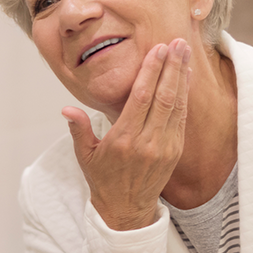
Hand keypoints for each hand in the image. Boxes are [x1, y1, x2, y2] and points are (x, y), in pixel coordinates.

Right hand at [63, 38, 191, 230]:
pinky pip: (181, 118)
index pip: (140, 98)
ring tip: (185, 52)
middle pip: (163, 97)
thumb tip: (67, 110)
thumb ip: (78, 130)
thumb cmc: (103, 179)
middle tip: (177, 43)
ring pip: (176, 105)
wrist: (126, 209)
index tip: (158, 50)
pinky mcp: (175, 151)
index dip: (151, 72)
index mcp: (123, 140)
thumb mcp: (84, 156)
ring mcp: (164, 147)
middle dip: (171, 67)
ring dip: (182, 77)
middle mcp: (146, 142)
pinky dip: (184, 95)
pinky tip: (186, 77)